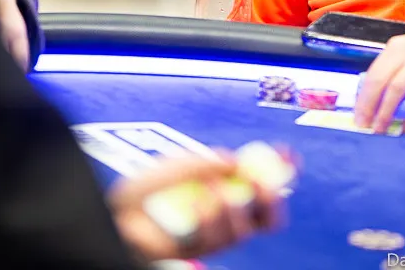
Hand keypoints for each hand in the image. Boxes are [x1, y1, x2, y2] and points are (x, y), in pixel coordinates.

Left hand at [109, 154, 285, 260]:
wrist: (115, 213)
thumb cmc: (142, 190)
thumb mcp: (176, 165)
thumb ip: (204, 162)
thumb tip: (234, 161)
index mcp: (223, 189)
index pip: (261, 182)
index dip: (280, 170)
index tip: (289, 154)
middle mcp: (223, 215)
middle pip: (266, 216)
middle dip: (273, 200)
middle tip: (265, 185)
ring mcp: (211, 234)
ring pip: (243, 230)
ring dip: (234, 207)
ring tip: (212, 190)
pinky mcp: (197, 250)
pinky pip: (215, 238)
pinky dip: (211, 216)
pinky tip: (197, 202)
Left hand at [353, 22, 404, 134]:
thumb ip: (398, 72)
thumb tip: (378, 102)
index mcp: (395, 47)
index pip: (372, 74)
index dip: (362, 98)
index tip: (357, 117)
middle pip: (380, 82)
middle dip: (368, 107)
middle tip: (363, 128)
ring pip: (397, 90)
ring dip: (386, 113)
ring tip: (380, 131)